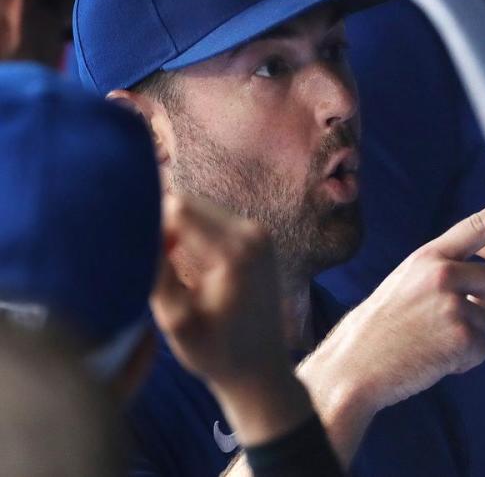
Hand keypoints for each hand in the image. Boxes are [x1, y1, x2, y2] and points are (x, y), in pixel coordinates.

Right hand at [152, 195, 310, 446]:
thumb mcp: (177, 323)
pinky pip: (213, 220)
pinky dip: (193, 236)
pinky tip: (189, 269)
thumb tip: (139, 233)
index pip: (177, 207)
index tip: (140, 256)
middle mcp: (253, 232)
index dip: (150, 225)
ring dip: (177, 232)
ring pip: (199, 209)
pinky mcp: (259, 236)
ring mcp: (260, 232)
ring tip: (172, 272)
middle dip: (163, 227)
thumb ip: (157, 276)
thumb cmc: (216, 352)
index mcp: (235, 252)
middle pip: (189, 202)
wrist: (261, 367)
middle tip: (153, 266)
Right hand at [297, 186, 484, 462]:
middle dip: (484, 304)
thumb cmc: (377, 331)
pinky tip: (433, 361)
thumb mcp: (404, 285)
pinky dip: (464, 361)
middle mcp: (442, 272)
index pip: (479, 225)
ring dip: (468, 337)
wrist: (350, 369)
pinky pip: (484, 349)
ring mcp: (452, 303)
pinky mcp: (460, 336)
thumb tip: (483, 288)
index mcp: (428, 256)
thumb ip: (441, 275)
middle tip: (446, 324)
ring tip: (428, 343)